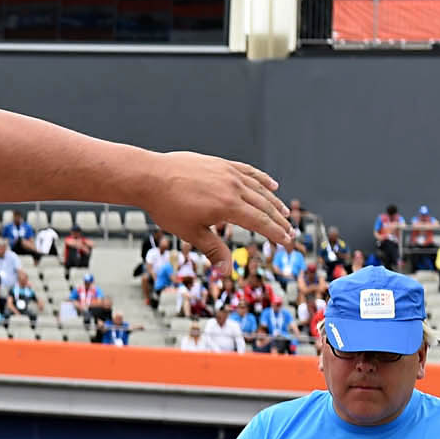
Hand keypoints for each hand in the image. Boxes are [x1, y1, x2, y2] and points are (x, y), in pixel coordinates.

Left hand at [143, 152, 294, 266]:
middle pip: (264, 206)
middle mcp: (233, 187)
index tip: (287, 241)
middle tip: (290, 231)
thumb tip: (225, 274)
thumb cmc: (167, 207)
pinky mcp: (221, 164)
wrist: (149, 177)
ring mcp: (228, 173)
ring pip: (259, 188)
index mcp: (228, 207)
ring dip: (274, 201)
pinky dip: (262, 179)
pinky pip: (248, 171)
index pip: (260, 222)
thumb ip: (213, 250)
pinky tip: (272, 185)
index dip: (276, 233)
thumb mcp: (191, 232)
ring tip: (283, 212)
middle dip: (279, 220)